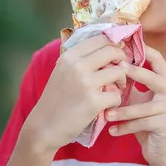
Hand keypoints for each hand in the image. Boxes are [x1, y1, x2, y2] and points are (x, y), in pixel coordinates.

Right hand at [24, 35, 126, 153]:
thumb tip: (108, 45)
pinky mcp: (94, 102)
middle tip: (119, 71)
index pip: (101, 38)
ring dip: (121, 81)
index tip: (116, 55)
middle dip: (122, 60)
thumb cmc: (56, 99)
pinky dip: (116, 101)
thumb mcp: (62, 71)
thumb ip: (81, 58)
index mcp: (69, 56)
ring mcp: (86, 84)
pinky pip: (117, 95)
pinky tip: (107, 105)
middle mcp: (77, 66)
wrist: (43, 127)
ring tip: (115, 89)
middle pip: (113, 51)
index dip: (114, 44)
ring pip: (119, 72)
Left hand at [105, 46, 165, 165]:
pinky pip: (142, 123)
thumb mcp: (137, 99)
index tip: (123, 46)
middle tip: (115, 71)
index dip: (143, 50)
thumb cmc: (145, 121)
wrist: (161, 150)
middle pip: (153, 78)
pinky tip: (112, 131)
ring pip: (143, 107)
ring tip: (106, 114)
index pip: (158, 59)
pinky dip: (125, 128)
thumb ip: (129, 84)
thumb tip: (108, 66)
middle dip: (134, 74)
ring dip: (122, 111)